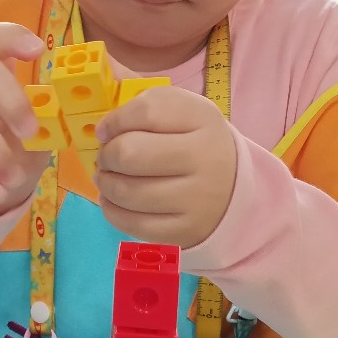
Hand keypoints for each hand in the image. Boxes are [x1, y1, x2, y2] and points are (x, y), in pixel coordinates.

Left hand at [94, 87, 236, 248]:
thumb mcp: (182, 111)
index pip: (146, 112)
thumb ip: (143, 107)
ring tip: (107, 178)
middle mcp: (205, 158)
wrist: (233, 186)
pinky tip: (113, 200)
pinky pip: (133, 224)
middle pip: (130, 153)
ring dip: (105, 184)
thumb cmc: (195, 142)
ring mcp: (197, 199)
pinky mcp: (186, 231)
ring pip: (127, 191)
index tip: (104, 131)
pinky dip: (112, 210)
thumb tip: (104, 130)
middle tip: (106, 158)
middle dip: (106, 155)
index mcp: (203, 120)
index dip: (114, 121)